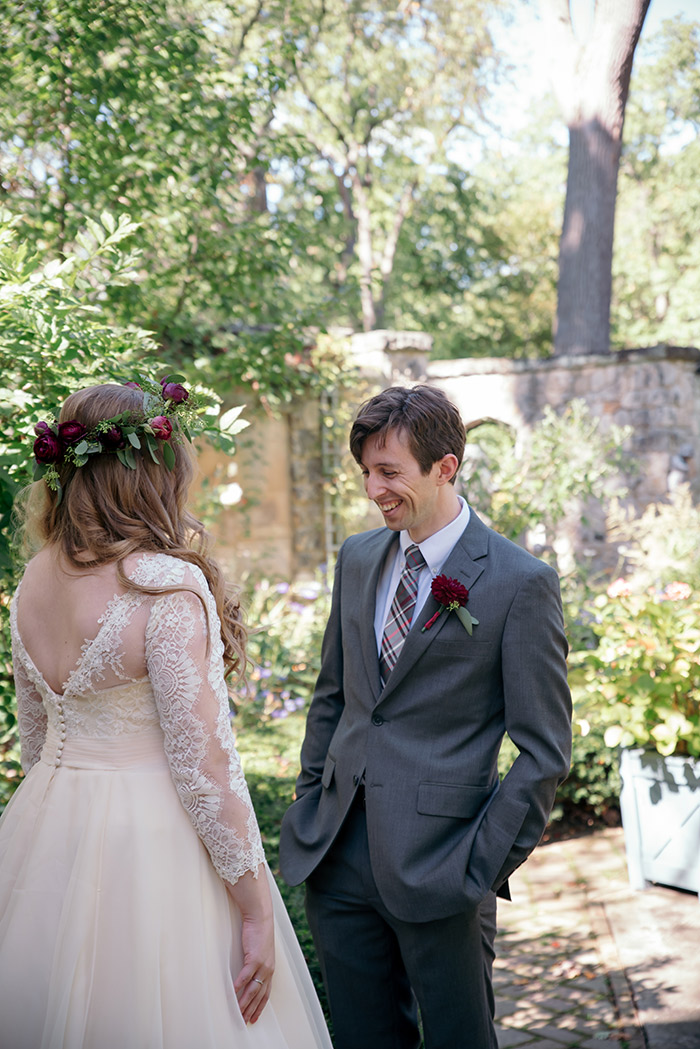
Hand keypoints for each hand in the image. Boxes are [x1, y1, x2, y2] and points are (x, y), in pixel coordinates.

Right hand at [227, 868, 274, 1024]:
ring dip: (244, 1002)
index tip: (254, 1017)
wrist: (260, 916)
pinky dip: (238, 987)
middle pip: (259, 995)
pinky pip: (245, 977)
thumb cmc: (259, 931)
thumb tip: (248, 970)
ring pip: (252, 989)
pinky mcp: (255, 958)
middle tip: (243, 1020)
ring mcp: (262, 965)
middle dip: (251, 1009)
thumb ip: (255, 961)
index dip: (260, 1006)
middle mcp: (268, 969)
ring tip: (237, 1012)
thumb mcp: (259, 950)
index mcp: (270, 968)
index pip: (266, 992)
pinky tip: (233, 994)